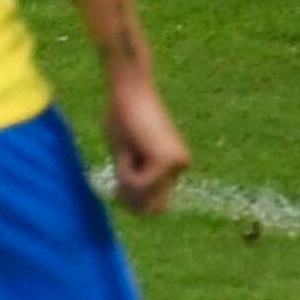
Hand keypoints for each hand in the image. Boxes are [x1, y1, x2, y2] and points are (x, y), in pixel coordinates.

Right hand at [100, 69, 189, 216]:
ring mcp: (176, 165)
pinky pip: (137, 184)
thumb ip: (132, 178)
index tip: (119, 182)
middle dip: (131, 197)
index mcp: (174, 165)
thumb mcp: (126, 154)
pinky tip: (128, 147)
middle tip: (121, 166)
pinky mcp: (165, 162)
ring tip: (126, 151)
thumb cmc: (122, 115)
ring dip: (126, 180)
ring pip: (142, 197)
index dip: (134, 202)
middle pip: (152, 209)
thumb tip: (132, 208)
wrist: (129, 90)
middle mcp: (180, 167)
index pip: (155, 206)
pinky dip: (124, 171)